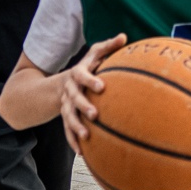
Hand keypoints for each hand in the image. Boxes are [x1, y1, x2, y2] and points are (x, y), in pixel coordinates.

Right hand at [57, 33, 126, 153]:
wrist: (66, 81)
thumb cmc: (88, 66)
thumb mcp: (96, 54)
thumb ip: (109, 46)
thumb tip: (124, 37)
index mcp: (77, 74)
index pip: (82, 76)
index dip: (90, 80)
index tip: (102, 87)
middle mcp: (69, 90)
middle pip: (74, 98)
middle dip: (83, 106)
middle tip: (95, 114)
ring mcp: (66, 104)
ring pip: (68, 116)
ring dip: (76, 126)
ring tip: (86, 136)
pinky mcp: (66, 117)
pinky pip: (67, 130)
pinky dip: (73, 141)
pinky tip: (82, 153)